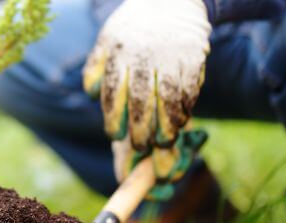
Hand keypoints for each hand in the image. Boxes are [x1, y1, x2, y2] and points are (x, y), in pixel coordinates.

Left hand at [83, 0, 211, 197]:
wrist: (170, 0)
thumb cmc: (133, 28)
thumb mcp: (108, 39)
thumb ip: (96, 67)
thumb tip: (92, 94)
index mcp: (119, 53)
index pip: (113, 92)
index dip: (113, 117)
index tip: (114, 135)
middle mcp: (143, 55)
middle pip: (140, 100)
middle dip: (140, 128)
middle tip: (140, 146)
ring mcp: (170, 56)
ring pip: (167, 99)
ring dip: (166, 125)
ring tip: (164, 141)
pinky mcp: (193, 57)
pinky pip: (189, 90)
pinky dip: (185, 109)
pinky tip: (181, 121)